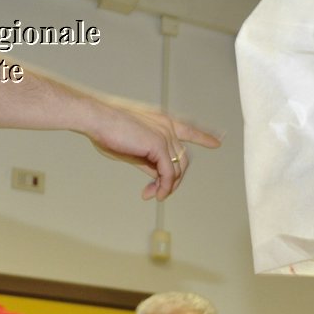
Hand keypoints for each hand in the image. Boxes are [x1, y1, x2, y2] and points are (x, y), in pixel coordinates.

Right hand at [84, 95, 221, 200]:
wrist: (96, 118)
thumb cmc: (108, 131)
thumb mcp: (134, 150)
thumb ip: (150, 161)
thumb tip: (159, 178)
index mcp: (163, 122)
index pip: (189, 130)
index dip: (203, 137)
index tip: (217, 142)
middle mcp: (168, 127)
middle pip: (182, 160)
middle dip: (172, 181)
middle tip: (156, 193)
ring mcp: (165, 135)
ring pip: (177, 169)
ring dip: (167, 186)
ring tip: (154, 195)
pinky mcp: (160, 144)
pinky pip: (169, 173)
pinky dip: (164, 186)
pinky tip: (156, 194)